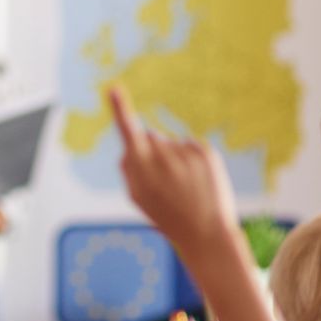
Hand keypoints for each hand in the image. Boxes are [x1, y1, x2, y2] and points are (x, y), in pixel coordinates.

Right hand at [110, 86, 239, 263]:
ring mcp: (186, 154)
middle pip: (151, 137)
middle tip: (164, 183)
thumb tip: (129, 146)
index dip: (120, 109)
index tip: (113, 88)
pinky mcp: (206, 153)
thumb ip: (128, 170)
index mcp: (143, 171)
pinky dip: (189, 159)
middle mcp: (164, 158)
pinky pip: (189, 145)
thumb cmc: (167, 216)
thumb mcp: (139, 199)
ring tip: (183, 186)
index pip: (129, 133)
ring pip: (170, 143)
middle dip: (151, 151)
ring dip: (172, 158)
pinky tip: (195, 181)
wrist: (206, 233)